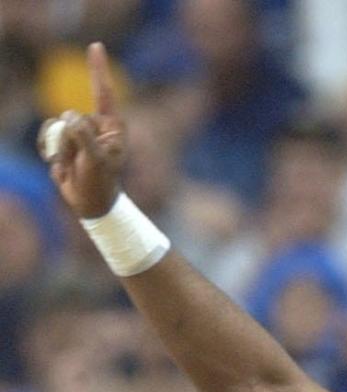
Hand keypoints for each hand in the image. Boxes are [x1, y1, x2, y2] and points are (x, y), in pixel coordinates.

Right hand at [37, 42, 125, 217]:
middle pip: (69, 118)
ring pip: (55, 126)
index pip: (103, 92)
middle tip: (82, 162)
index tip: (96, 45)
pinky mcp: (65, 140)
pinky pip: (47, 134)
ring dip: (58, 149)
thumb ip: (83, 136)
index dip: (97, 69)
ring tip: (72, 165)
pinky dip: (48, 150)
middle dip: (69, 141)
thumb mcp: (96, 160)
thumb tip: (68, 116)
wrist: (91, 202)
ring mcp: (79, 132)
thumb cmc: (100, 182)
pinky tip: (58, 165)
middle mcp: (95, 125)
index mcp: (111, 126)